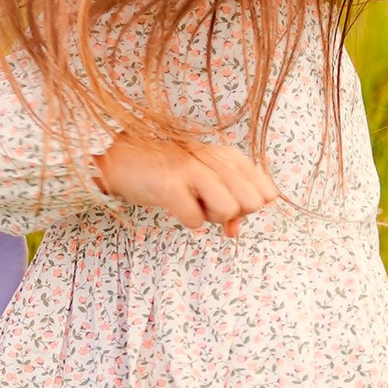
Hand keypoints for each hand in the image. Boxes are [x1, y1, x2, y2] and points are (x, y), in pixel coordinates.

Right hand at [91, 130, 279, 231]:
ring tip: (191, 203)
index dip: (249, 205)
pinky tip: (174, 205)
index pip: (266, 189)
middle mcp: (214, 158)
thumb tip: (235, 232)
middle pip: (252, 202)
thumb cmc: (169, 173)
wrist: (122, 161)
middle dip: (233, 213)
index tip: (227, 200)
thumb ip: (229, 205)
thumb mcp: (206, 185)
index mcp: (227, 155)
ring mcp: (192, 170)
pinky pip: (196, 221)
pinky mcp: (170, 185)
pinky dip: (186, 220)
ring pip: (228, 210)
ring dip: (210, 217)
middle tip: (208, 203)